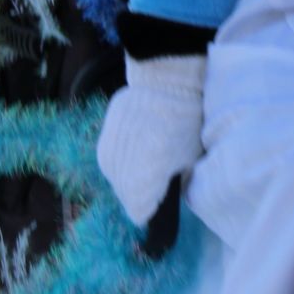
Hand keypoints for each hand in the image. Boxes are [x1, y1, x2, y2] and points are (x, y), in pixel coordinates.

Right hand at [96, 51, 204, 226]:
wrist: (166, 82)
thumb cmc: (187, 123)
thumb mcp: (189, 159)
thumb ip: (175, 184)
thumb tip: (163, 200)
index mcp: (147, 173)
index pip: (138, 210)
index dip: (148, 211)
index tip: (155, 206)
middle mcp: (123, 164)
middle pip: (124, 194)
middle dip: (138, 195)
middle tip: (152, 187)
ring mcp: (110, 148)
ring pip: (114, 177)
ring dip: (127, 178)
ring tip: (143, 167)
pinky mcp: (103, 134)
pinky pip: (109, 158)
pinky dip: (120, 160)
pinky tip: (133, 153)